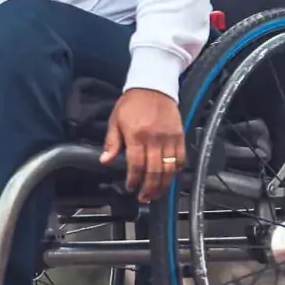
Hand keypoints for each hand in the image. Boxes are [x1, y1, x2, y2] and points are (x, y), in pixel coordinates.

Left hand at [101, 88, 185, 203]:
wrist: (153, 86)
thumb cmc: (132, 103)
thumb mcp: (115, 121)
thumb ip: (111, 143)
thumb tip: (104, 161)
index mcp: (136, 135)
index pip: (136, 165)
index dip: (134, 180)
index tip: (130, 187)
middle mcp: (154, 139)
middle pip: (154, 170)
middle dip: (149, 188)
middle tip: (144, 198)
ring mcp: (169, 138)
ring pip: (169, 168)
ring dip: (163, 184)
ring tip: (156, 193)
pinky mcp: (180, 136)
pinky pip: (180, 158)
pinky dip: (176, 170)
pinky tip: (170, 177)